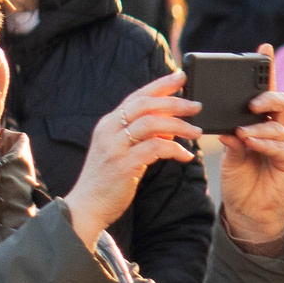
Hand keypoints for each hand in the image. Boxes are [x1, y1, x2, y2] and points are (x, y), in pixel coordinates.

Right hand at [65, 70, 200, 250]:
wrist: (87, 206)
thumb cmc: (106, 180)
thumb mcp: (121, 152)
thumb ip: (142, 137)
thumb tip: (170, 125)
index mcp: (108, 124)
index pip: (137, 96)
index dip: (160, 84)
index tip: (181, 76)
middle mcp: (109, 131)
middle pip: (145, 105)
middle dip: (175, 102)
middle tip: (196, 106)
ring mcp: (115, 147)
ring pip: (151, 123)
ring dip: (178, 125)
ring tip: (196, 131)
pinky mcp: (123, 165)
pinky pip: (155, 148)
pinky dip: (174, 149)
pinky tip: (185, 156)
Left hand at [218, 49, 283, 250]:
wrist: (248, 211)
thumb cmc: (239, 179)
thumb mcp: (229, 154)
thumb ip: (229, 136)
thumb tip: (226, 124)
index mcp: (261, 122)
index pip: (265, 91)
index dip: (267, 69)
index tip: (262, 48)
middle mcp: (276, 129)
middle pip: (280, 102)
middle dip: (267, 96)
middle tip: (251, 101)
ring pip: (279, 124)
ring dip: (259, 125)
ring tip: (243, 130)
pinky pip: (281, 146)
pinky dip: (265, 142)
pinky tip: (251, 142)